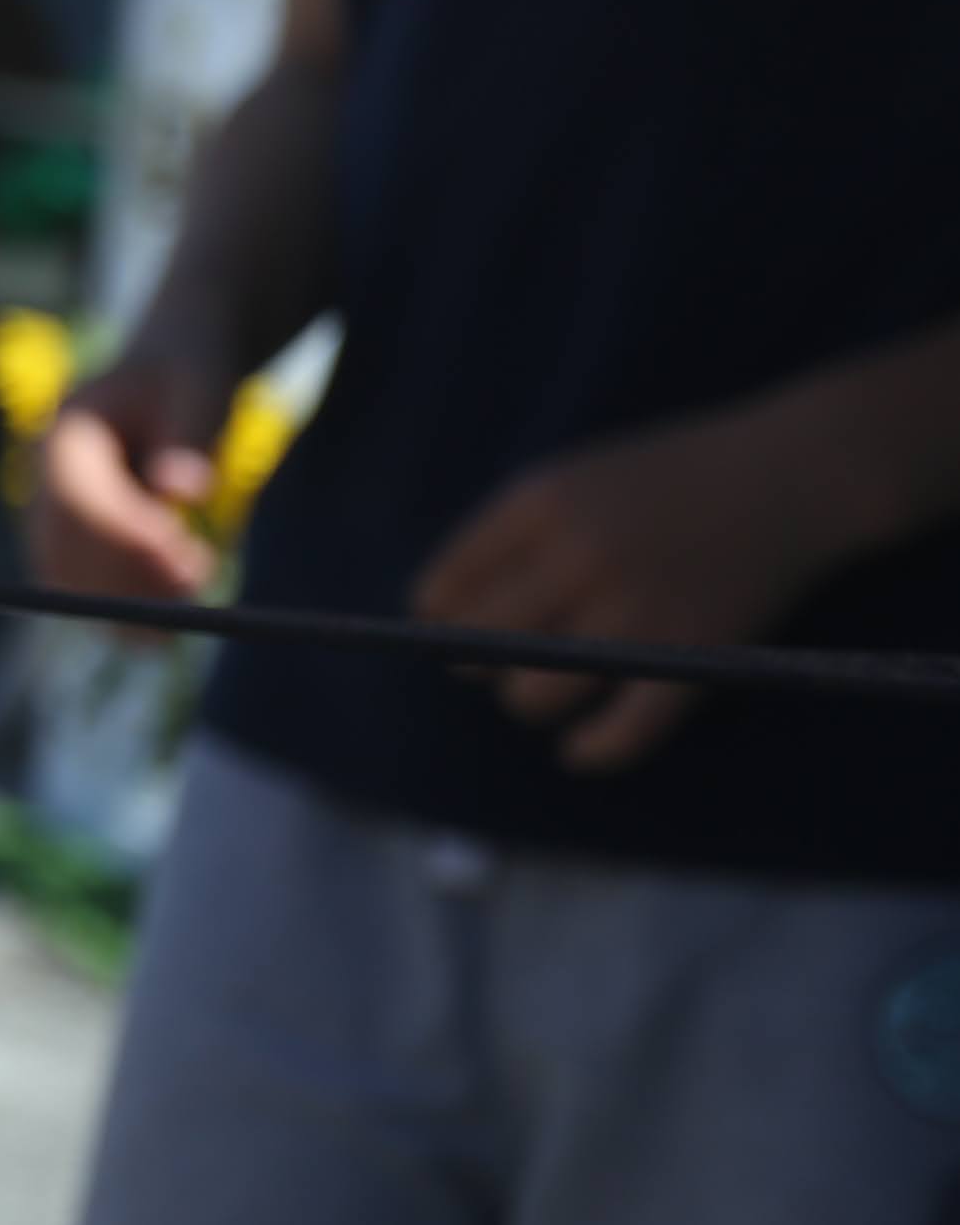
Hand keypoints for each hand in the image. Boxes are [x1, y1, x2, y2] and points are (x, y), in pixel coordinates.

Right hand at [33, 350, 230, 601]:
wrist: (168, 368)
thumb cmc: (187, 373)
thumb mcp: (200, 391)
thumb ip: (189, 436)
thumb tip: (182, 491)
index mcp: (65, 432)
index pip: (74, 499)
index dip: (122, 537)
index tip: (185, 556)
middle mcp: (41, 476)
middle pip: (60, 547)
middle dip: (124, 580)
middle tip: (197, 584)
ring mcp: (48, 510)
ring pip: (63, 576)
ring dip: (122, 602)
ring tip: (194, 589)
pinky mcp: (67, 538)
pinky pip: (77, 586)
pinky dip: (119, 608)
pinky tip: (172, 608)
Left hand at [410, 404, 860, 769]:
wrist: (789, 473)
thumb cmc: (665, 478)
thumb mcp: (570, 479)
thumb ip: (505, 536)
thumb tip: (435, 613)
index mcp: (538, 505)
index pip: (444, 589)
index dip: (436, 620)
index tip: (448, 630)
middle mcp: (578, 557)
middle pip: (477, 645)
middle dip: (474, 662)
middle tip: (497, 661)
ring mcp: (635, 609)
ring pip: (532, 695)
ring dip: (526, 702)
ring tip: (541, 692)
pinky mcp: (691, 655)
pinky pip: (624, 731)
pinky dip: (594, 751)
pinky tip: (578, 751)